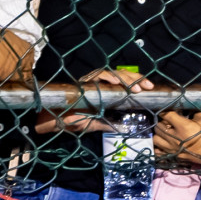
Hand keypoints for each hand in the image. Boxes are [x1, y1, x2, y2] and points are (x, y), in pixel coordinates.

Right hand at [35, 67, 154, 135]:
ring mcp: (90, 81)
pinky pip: (96, 76)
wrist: (50, 121)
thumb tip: (120, 127)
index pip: (123, 82)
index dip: (137, 82)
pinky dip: (107, 77)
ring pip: (111, 72)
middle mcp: (98, 84)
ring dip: (125, 78)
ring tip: (135, 87)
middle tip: (147, 86)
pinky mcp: (82, 82)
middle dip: (136, 78)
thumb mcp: (92, 124)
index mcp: (104, 92)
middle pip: (120, 74)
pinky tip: (115, 82)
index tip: (150, 88)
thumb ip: (105, 124)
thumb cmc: (70, 121)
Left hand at [155, 111, 200, 168]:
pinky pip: (158, 151)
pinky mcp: (175, 157)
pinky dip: (159, 145)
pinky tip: (166, 141)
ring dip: (160, 132)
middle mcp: (176, 138)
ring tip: (167, 130)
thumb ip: (192, 110)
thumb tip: (183, 104)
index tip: (169, 108)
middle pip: (159, 125)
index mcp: (184, 127)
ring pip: (156, 138)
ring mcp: (174, 149)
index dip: (166, 109)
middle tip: (170, 119)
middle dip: (163, 120)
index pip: (166, 114)